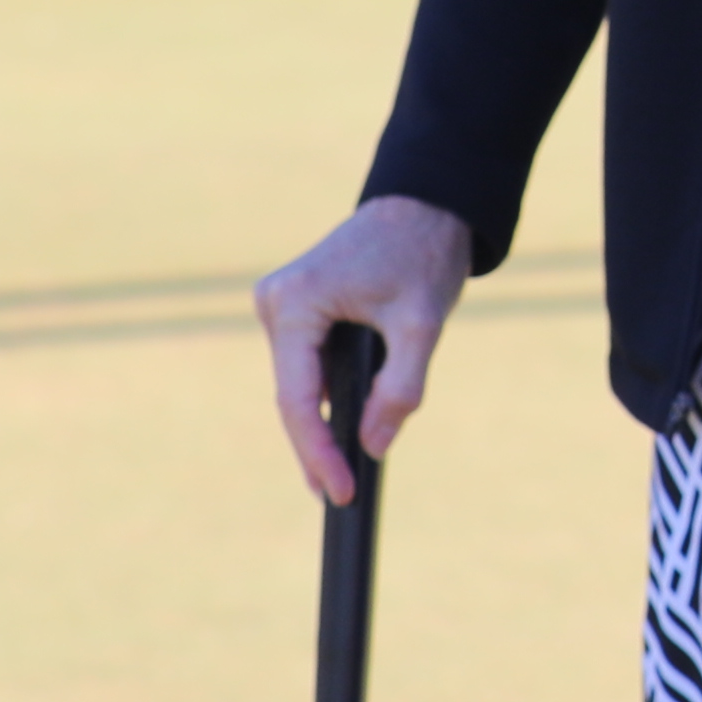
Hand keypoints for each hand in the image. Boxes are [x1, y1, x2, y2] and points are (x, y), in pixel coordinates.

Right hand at [253, 198, 474, 507]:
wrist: (426, 203)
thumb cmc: (423, 253)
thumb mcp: (422, 324)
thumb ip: (400, 388)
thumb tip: (372, 445)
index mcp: (294, 303)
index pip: (297, 399)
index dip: (317, 452)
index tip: (340, 492)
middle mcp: (276, 303)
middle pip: (293, 395)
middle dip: (316, 446)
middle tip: (337, 497)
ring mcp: (282, 304)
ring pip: (299, 383)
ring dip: (319, 424)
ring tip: (337, 476)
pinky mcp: (296, 307)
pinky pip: (307, 365)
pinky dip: (324, 397)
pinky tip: (338, 432)